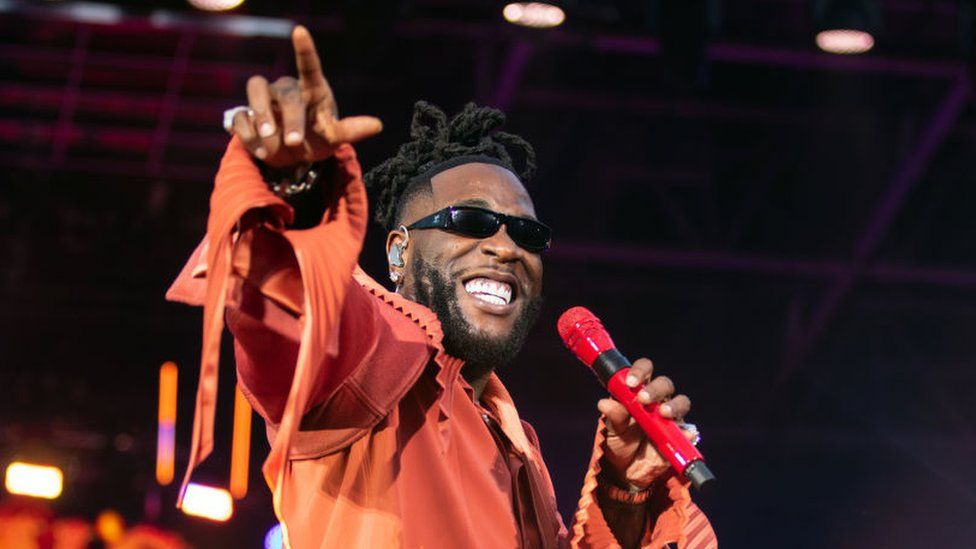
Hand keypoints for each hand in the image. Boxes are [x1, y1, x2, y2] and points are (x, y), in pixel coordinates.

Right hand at [229, 25, 382, 167]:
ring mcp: (265, 100)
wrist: (292, 156)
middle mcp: (287, 89)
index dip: (305, 49)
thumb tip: (378, 125)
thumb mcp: (335, 138)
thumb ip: (352, 131)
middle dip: (290, 118)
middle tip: (294, 141)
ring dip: (261, 112)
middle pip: (285, 92)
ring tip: (269, 138)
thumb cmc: (318, 138)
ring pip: (256, 87)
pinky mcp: (247, 115)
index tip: (300, 31)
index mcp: (311, 90)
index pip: (309, 67)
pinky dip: (249, 134)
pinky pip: (241, 116)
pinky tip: (261, 150)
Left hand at [597, 358, 696, 489]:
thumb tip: (604, 403)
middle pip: (665, 384)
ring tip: (664, 413)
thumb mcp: (612, 430)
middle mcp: (658, 401)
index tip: (631, 383)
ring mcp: (671, 418)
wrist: (625, 470)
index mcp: (639, 392)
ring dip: (674, 405)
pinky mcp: (679, 437)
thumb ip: (613, 416)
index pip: (645, 370)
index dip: (640, 371)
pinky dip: (686, 432)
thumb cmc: (619, 442)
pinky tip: (683, 435)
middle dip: (655, 389)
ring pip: (681, 402)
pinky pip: (688, 432)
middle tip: (643, 399)